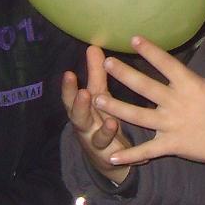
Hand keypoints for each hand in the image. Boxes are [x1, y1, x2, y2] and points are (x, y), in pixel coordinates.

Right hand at [63, 45, 131, 185]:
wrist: (108, 158)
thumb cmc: (101, 117)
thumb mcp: (98, 97)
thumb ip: (96, 74)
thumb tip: (93, 46)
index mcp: (83, 110)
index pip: (72, 97)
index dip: (69, 88)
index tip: (69, 73)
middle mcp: (86, 127)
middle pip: (78, 118)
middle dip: (79, 107)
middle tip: (84, 94)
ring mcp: (97, 144)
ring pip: (97, 138)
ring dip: (104, 131)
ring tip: (112, 122)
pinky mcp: (111, 157)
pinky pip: (116, 155)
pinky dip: (124, 152)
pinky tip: (136, 150)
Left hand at [93, 34, 204, 174]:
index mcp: (189, 85)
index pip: (166, 64)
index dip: (150, 50)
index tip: (134, 39)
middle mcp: (176, 103)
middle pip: (145, 87)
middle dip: (125, 74)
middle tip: (106, 64)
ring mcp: (171, 125)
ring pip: (138, 116)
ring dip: (117, 108)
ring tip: (97, 100)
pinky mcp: (170, 145)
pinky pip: (146, 150)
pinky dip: (130, 155)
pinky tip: (111, 156)